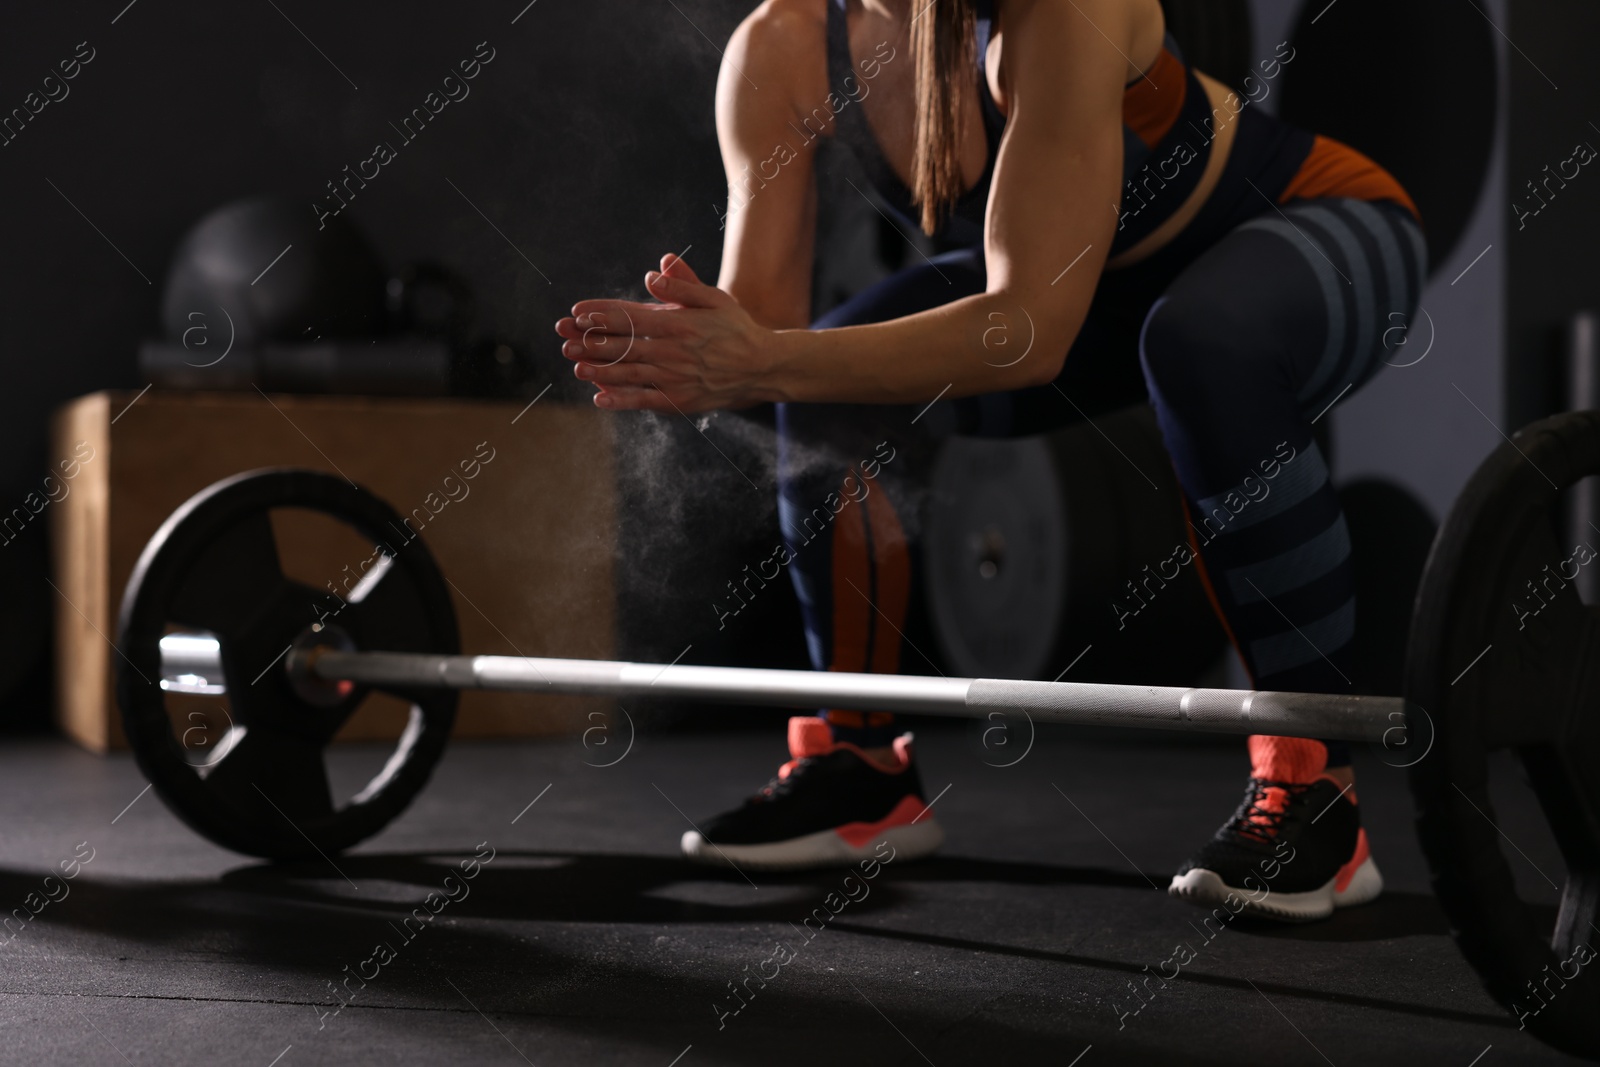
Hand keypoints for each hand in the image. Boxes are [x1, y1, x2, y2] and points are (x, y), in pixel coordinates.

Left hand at [554, 254, 782, 412]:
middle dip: (592, 341)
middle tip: (566, 338)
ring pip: (630, 373)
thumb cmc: (735, 328)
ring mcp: (676, 378)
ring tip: (576, 365)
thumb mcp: (714, 298)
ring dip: (600, 370)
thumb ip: (684, 286)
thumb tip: (653, 274)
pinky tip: (600, 399)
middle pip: (625, 345)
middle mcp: (675, 351)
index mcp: (680, 323)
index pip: (632, 317)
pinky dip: (622, 401)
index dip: (602, 314)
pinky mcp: (680, 400)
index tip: (577, 313)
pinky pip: (646, 401)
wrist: (762, 366)